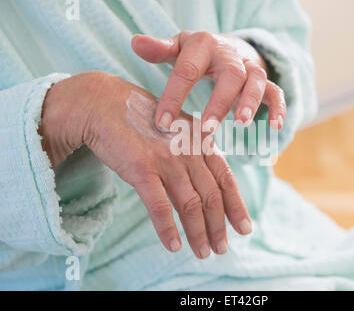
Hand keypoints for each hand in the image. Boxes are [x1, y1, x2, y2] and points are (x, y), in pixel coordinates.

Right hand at [39, 71, 251, 258]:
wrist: (106, 104)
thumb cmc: (143, 121)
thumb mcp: (178, 130)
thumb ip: (196, 152)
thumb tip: (207, 183)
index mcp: (201, 141)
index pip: (226, 178)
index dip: (236, 206)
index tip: (244, 228)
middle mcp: (189, 150)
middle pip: (211, 196)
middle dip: (219, 226)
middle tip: (222, 248)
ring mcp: (167, 159)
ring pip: (190, 204)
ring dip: (198, 233)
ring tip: (203, 253)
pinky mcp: (142, 168)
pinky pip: (159, 206)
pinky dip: (168, 229)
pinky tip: (173, 245)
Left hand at [131, 31, 285, 132]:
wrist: (226, 47)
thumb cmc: (195, 54)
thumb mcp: (177, 49)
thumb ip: (159, 49)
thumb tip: (134, 43)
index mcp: (203, 46)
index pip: (187, 70)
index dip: (174, 96)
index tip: (163, 123)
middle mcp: (229, 54)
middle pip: (230, 74)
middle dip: (220, 101)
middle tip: (207, 127)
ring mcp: (248, 67)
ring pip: (256, 81)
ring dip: (250, 102)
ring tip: (242, 124)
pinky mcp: (264, 80)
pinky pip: (275, 91)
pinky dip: (278, 107)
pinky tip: (275, 127)